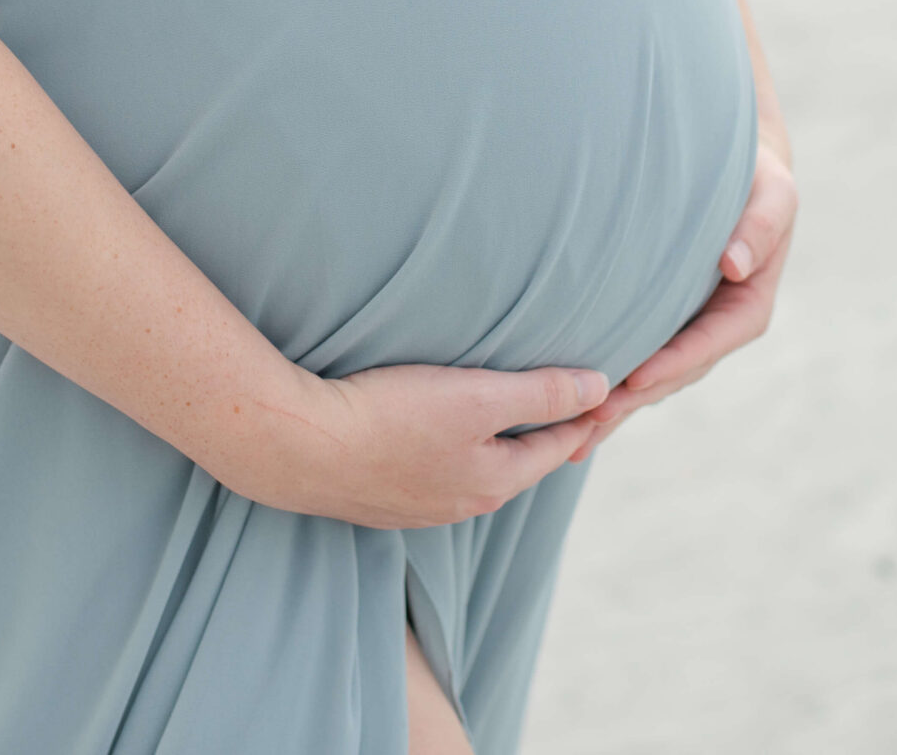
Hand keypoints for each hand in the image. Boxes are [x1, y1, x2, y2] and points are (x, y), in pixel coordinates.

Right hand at [230, 361, 611, 528]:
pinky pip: (430, 472)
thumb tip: (601, 389)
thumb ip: (541, 394)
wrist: (292, 446)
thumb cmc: (387, 416)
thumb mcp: (477, 397)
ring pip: (471, 470)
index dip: (583, 415)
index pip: (556, 447)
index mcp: (492, 482)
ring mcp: (414, 507)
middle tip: (564, 403)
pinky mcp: (375, 497)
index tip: (603, 390)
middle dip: (540, 432)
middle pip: (515, 463)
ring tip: (503, 414)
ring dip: (491, 443)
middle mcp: (458, 505)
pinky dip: (447, 449)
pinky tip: (433, 433)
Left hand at [569, 130, 796, 461]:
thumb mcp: (774, 193)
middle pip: (674, 374)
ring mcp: (686, 330)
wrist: (735, 167)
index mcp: (746, 307)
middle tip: (590, 419)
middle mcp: (715, 328)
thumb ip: (762, 225)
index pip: (709, 344)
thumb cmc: (755, 177)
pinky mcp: (659, 324)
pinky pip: (635, 358)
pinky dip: (607, 386)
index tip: (637, 379)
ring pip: (650, 378)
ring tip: (570, 434)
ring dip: (615, 406)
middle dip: (634, 399)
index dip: (674, 363)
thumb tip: (735, 265)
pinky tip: (570, 413)